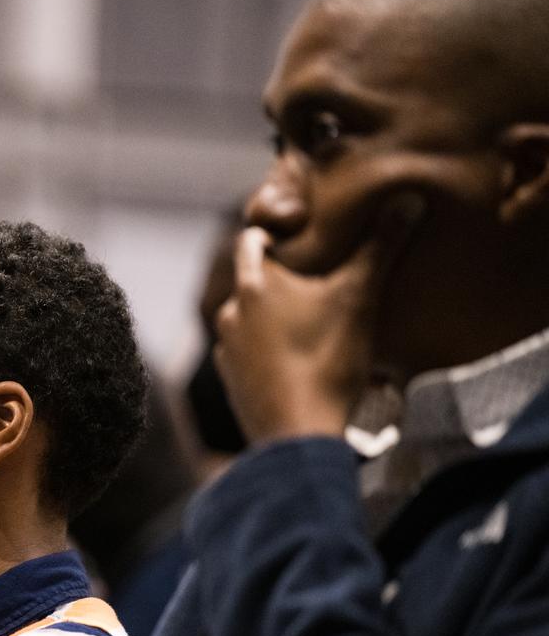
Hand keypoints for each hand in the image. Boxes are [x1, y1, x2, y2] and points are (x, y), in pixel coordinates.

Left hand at [214, 195, 423, 442]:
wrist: (299, 435)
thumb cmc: (326, 360)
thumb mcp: (359, 298)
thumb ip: (380, 247)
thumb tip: (408, 199)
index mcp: (252, 285)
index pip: (251, 240)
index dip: (274, 234)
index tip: (300, 236)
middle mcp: (228, 315)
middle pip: (254, 284)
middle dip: (282, 282)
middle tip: (317, 283)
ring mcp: (226, 353)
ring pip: (252, 324)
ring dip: (277, 322)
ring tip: (314, 327)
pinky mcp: (233, 386)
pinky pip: (253, 359)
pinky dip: (273, 356)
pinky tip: (303, 364)